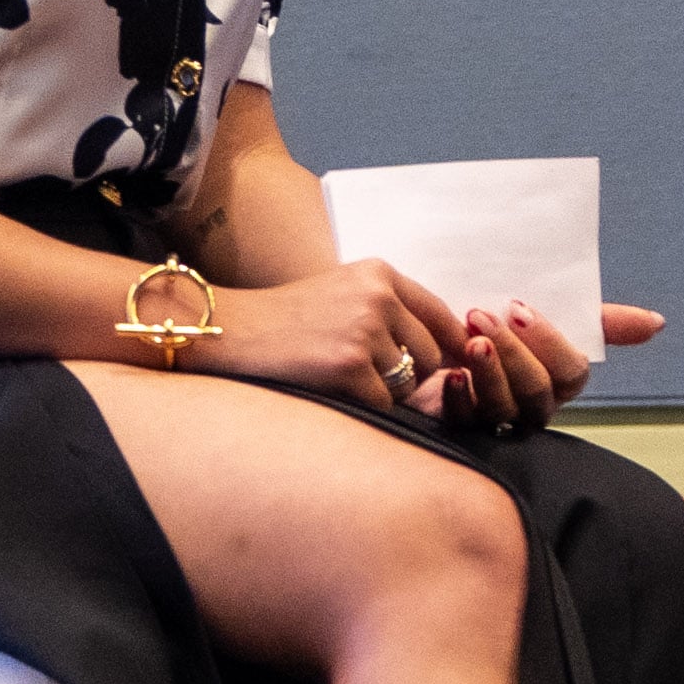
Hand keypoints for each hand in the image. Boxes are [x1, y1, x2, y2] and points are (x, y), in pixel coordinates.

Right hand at [190, 258, 469, 410]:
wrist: (229, 330)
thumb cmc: (285, 320)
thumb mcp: (343, 292)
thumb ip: (391, 309)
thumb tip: (454, 347)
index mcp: (380, 274)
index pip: (440, 315)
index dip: (450, 346)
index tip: (455, 366)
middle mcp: (379, 296)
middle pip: (432, 354)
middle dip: (413, 376)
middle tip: (373, 380)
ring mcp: (365, 330)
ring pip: (409, 383)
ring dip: (385, 394)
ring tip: (343, 381)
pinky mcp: (348, 366)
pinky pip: (384, 404)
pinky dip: (365, 409)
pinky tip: (334, 394)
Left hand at [444, 300, 670, 431]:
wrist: (431, 338)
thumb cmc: (492, 326)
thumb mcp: (539, 317)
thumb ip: (599, 321)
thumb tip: (657, 323)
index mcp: (557, 381)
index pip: (571, 371)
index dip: (549, 342)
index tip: (517, 307)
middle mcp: (531, 406)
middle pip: (537, 391)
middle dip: (513, 353)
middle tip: (480, 317)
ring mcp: (495, 421)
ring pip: (504, 409)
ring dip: (489, 372)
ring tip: (466, 339)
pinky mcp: (456, 430)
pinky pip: (465, 424)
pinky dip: (460, 399)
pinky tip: (451, 377)